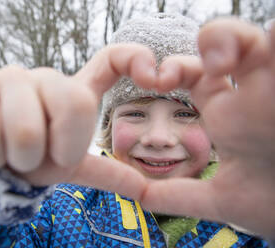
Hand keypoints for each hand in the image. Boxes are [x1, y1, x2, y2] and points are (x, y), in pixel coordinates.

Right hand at [0, 44, 157, 197]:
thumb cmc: (29, 159)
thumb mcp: (68, 165)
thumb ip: (105, 173)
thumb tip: (144, 190)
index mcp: (73, 93)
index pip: (111, 60)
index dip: (135, 59)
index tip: (153, 76)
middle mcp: (46, 77)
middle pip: (74, 103)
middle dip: (57, 149)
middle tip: (40, 158)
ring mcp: (10, 77)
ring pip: (26, 127)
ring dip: (21, 158)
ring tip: (10, 156)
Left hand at [139, 18, 274, 238]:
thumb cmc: (273, 204)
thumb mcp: (222, 199)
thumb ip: (178, 196)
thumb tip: (137, 197)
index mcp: (229, 114)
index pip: (197, 76)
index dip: (176, 70)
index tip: (158, 81)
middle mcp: (253, 95)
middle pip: (228, 46)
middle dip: (212, 42)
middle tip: (202, 67)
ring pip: (260, 38)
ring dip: (237, 39)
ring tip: (223, 61)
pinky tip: (270, 40)